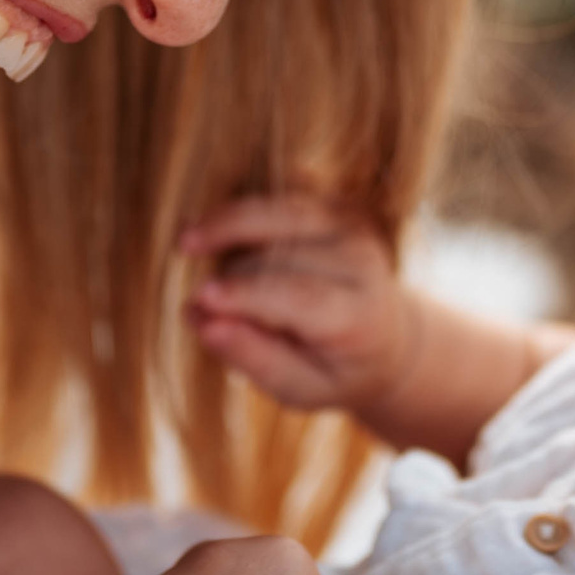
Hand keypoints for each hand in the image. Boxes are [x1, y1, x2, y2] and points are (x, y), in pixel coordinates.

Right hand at [179, 195, 419, 414]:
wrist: (389, 335)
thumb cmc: (335, 369)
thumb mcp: (302, 388)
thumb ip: (254, 357)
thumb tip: (203, 321)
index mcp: (361, 313)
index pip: (299, 296)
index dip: (246, 295)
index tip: (199, 298)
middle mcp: (362, 260)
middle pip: (280, 253)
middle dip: (230, 272)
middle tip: (195, 299)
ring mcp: (351, 224)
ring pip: (278, 209)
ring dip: (228, 222)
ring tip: (186, 242)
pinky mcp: (336, 202)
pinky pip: (283, 186)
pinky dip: (247, 201)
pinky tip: (212, 223)